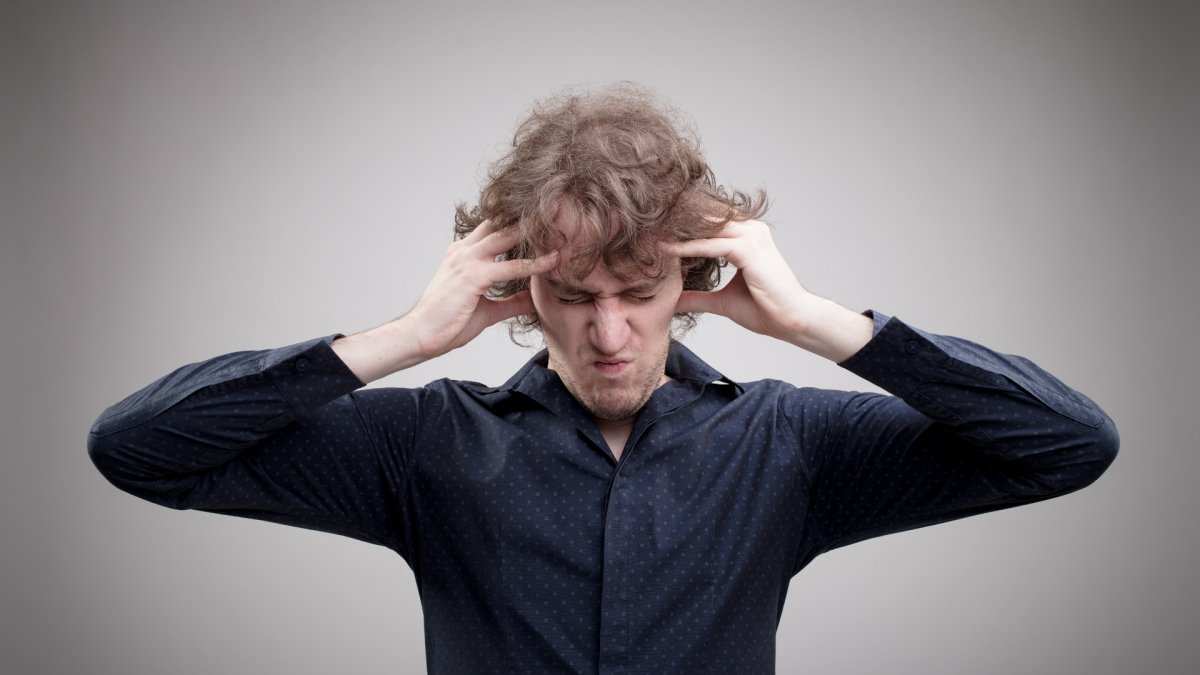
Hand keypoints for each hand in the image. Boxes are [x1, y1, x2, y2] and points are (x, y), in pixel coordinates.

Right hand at [406, 220, 557, 358]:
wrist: (419, 336)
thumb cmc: (447, 324)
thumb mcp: (487, 310)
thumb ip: (511, 301)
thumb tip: (533, 299)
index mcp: (463, 253)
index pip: (494, 227)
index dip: (518, 222)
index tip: (546, 220)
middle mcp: (464, 250)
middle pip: (501, 222)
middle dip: (529, 215)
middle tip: (559, 208)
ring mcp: (467, 261)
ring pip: (507, 236)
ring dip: (535, 231)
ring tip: (564, 226)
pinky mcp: (473, 276)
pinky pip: (511, 266)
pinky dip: (535, 263)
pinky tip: (554, 260)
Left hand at [663, 219, 871, 361]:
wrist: (793, 321)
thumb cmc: (766, 310)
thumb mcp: (722, 302)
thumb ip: (698, 297)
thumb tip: (673, 301)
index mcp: (746, 236)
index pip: (707, 224)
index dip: (679, 228)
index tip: (651, 233)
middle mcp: (750, 230)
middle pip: (704, 219)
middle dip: (673, 223)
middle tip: (642, 225)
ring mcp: (751, 237)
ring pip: (705, 227)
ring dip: (676, 231)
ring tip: (647, 234)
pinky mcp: (749, 250)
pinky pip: (711, 244)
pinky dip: (687, 247)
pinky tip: (666, 250)